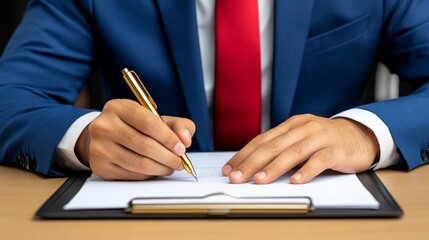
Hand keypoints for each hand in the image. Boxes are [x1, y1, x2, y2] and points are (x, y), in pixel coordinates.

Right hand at [74, 99, 194, 179]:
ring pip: (139, 163)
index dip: (169, 138)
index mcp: (119, 108)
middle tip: (179, 162)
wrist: (104, 136)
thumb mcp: (156, 117)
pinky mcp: (100, 166)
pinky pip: (132, 174)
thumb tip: (186, 139)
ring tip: (170, 167)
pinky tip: (155, 170)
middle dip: (168, 157)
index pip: (149, 123)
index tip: (181, 148)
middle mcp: (105, 126)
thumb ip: (178, 125)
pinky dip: (148, 175)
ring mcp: (99, 147)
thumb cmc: (134, 126)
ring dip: (161, 168)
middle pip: (145, 145)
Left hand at [222, 114, 378, 183]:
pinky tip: (296, 180)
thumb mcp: (299, 139)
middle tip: (237, 177)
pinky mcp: (336, 149)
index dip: (243, 154)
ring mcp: (320, 137)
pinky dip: (306, 170)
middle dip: (251, 163)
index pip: (261, 140)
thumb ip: (281, 148)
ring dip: (274, 168)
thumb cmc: (324, 140)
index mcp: (290, 125)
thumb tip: (253, 165)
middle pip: (272, 146)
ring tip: (259, 180)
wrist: (360, 134)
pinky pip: (319, 160)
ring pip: (292, 152)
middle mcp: (302, 128)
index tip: (229, 168)